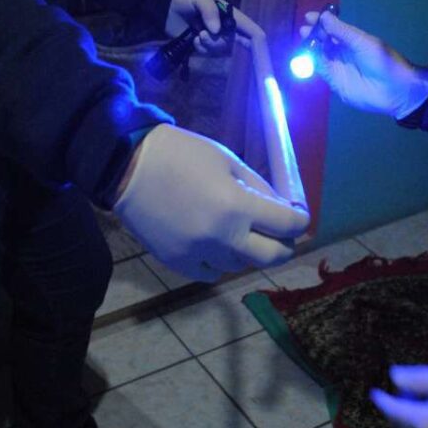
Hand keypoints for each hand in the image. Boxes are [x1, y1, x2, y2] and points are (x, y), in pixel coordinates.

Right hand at [113, 124, 309, 281]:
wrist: (127, 166)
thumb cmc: (181, 154)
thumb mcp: (228, 160)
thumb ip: (259, 188)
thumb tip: (283, 209)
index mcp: (237, 206)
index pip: (288, 225)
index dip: (299, 220)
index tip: (299, 218)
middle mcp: (222, 237)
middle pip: (273, 257)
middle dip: (284, 245)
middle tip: (280, 234)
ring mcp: (199, 254)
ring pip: (241, 264)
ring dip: (246, 249)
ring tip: (235, 228)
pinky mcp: (178, 264)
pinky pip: (212, 272)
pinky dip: (219, 260)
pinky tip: (212, 242)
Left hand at [168, 0, 262, 54]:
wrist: (165, 4)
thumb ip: (209, 11)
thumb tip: (216, 31)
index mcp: (230, 14)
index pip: (250, 29)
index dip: (258, 41)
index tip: (259, 52)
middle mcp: (226, 27)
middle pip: (236, 44)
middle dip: (221, 42)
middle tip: (203, 34)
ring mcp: (215, 38)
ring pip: (222, 50)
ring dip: (209, 45)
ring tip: (196, 34)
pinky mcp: (203, 45)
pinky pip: (208, 53)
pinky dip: (201, 48)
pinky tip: (192, 39)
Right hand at [299, 11, 427, 118]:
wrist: (395, 91)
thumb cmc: (384, 62)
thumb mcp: (364, 43)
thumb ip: (343, 32)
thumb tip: (324, 16)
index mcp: (351, 39)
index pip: (331, 27)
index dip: (320, 22)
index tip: (309, 17)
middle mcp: (342, 51)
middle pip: (322, 41)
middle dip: (312, 35)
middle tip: (305, 31)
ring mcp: (337, 66)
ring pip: (318, 55)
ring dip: (310, 48)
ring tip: (304, 43)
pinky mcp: (334, 81)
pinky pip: (320, 70)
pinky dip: (311, 64)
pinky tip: (306, 58)